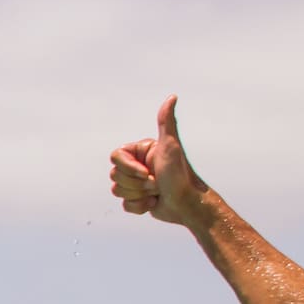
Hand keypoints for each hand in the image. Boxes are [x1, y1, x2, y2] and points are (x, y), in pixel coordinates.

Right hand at [108, 95, 209, 225]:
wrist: (188, 204)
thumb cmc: (180, 174)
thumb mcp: (171, 146)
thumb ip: (166, 122)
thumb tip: (172, 97)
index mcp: (140, 152)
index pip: (115, 157)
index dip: (128, 168)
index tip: (147, 172)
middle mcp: (137, 165)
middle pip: (115, 175)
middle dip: (136, 183)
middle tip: (156, 182)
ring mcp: (136, 183)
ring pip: (117, 190)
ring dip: (138, 195)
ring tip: (156, 193)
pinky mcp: (137, 200)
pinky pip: (124, 205)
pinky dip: (139, 207)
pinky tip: (154, 203)